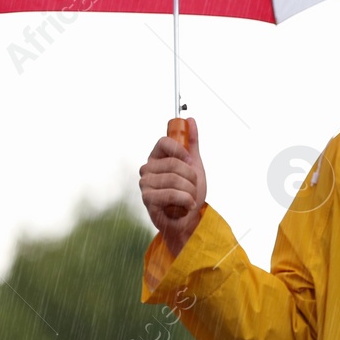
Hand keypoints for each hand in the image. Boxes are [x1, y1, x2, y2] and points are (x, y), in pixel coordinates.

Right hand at [139, 116, 206, 256]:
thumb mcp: (194, 165)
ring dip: (190, 191)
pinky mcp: (147, 199)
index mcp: (157, 157)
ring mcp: (145, 184)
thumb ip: (192, 143)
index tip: (190, 161)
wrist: (189, 220)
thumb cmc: (189, 192)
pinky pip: (171, 193)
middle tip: (192, 187)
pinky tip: (185, 207)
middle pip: (175, 163)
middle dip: (191, 178)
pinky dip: (186, 201)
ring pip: (175, 179)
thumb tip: (191, 120)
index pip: (164, 142)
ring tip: (189, 199)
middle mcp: (147, 169)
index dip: (180, 150)